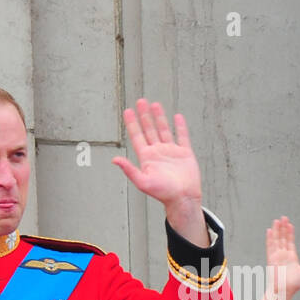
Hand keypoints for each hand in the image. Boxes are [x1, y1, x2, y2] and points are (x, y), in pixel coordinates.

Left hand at [112, 99, 202, 217]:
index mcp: (146, 157)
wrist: (182, 198)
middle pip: (149, 129)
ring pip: (164, 130)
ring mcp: (171, 151)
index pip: (137, 136)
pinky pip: (182, 136)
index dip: (132, 123)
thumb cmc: (162, 193)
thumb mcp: (142, 181)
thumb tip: (114, 160)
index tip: (128, 111)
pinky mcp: (184, 153)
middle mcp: (157, 152)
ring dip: (159, 117)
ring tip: (154, 104)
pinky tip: (177, 117)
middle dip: (144, 115)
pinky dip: (180, 126)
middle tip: (140, 101)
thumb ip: (129, 169)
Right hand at [264, 216, 299, 299]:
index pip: (290, 242)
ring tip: (277, 220)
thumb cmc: (294, 285)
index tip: (290, 224)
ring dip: (277, 230)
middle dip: (283, 228)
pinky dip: (270, 238)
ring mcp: (276, 256)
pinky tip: (269, 231)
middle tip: (283, 218)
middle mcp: (283, 255)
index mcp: (291, 257)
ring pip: (276, 240)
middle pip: (282, 238)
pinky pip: (270, 246)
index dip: (290, 233)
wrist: (284, 291)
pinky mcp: (271, 259)